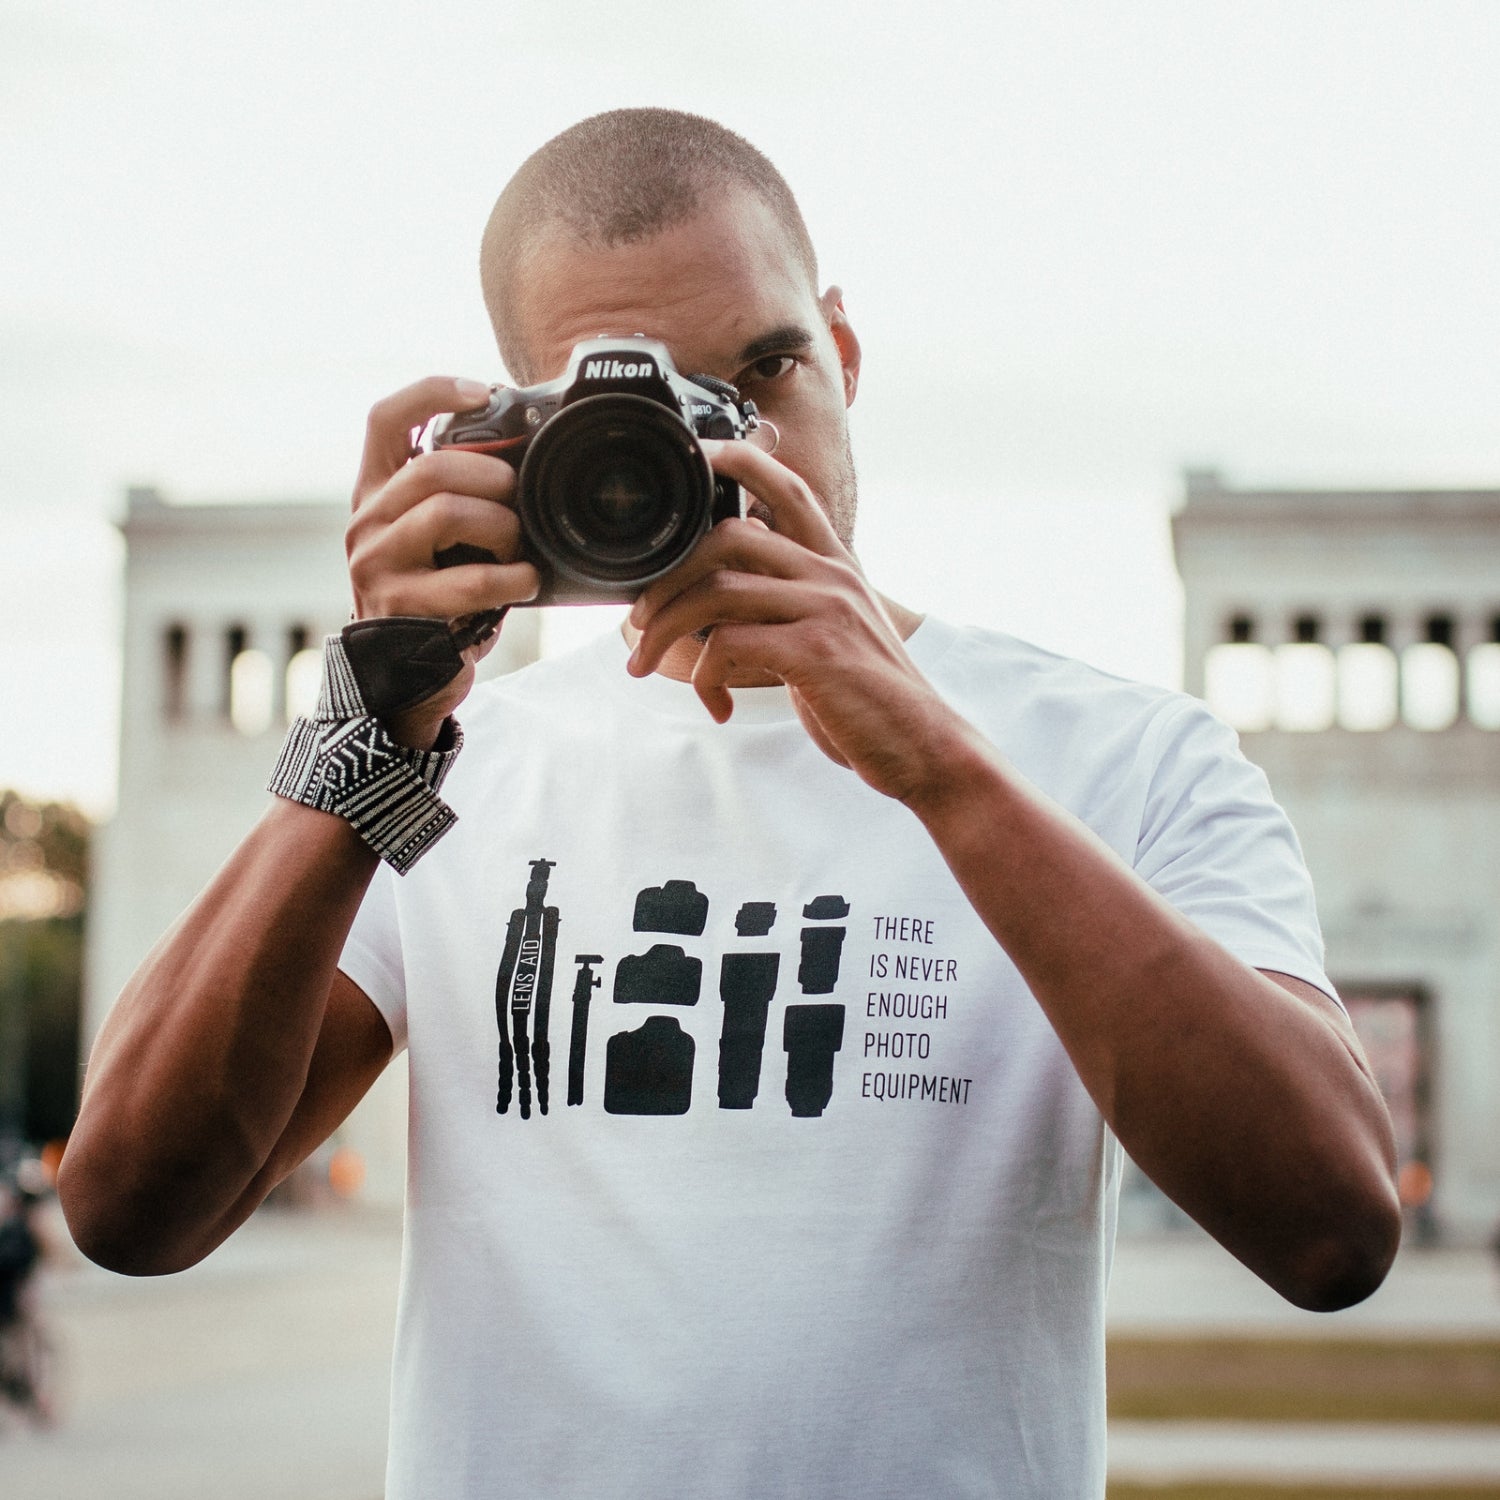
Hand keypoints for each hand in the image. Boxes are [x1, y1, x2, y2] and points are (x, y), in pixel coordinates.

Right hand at [345, 377, 540, 745]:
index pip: (386, 419)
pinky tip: (526, 584)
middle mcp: (367, 522)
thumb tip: (525, 455)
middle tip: (519, 501)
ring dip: (502, 527)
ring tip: (519, 550)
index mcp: (377, 494)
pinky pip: (467, 579)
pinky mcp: (399, 606)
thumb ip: (461, 496)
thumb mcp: (442, 541)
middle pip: (432, 466)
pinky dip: (511, 578)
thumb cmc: (437, 601)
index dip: (432, 392)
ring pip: (445, 512)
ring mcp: (376, 564)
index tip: (482, 391)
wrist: (403, 679)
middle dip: (493, 477)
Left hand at [625, 440, 968, 803]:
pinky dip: (705, 678)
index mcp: (835, 565)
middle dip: (667, 578)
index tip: (696, 456)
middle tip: (639, 621)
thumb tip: (719, 602)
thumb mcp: (832, 638)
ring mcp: (825, 607)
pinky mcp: (815, 649)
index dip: (738, 460)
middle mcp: (831, 574)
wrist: (923, 747)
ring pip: (715, 591)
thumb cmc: (869, 700)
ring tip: (645, 664)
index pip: (786, 487)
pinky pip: (727, 644)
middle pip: (726, 538)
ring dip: (665, 630)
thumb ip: (787, 607)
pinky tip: (716, 706)